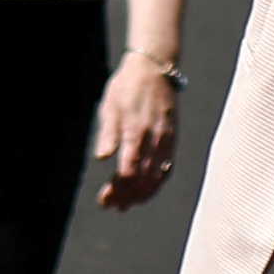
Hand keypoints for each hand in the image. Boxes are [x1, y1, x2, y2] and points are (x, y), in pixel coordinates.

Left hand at [92, 53, 183, 210]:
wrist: (155, 67)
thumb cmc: (127, 85)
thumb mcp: (110, 105)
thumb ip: (108, 133)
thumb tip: (102, 158)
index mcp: (135, 131)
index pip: (128, 171)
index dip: (117, 190)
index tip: (104, 199)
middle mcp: (153, 138)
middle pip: (142, 178)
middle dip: (126, 196)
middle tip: (111, 206)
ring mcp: (165, 139)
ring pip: (157, 176)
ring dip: (142, 194)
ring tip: (128, 204)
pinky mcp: (171, 138)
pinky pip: (167, 167)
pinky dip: (157, 183)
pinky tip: (146, 190)